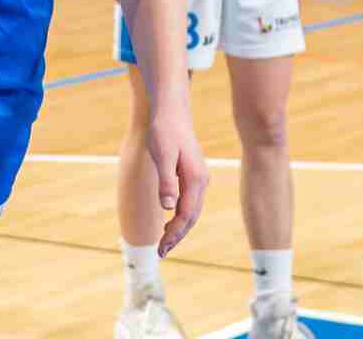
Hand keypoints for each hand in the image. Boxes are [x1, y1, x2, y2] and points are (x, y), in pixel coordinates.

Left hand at [148, 100, 207, 255]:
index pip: (186, 215)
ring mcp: (199, 177)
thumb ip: (166, 182)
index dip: (174, 234)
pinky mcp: (193, 174)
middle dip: (177, 236)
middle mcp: (201, 180)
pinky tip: (170, 222)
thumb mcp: (162, 155)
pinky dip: (181, 215)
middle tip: (161, 252)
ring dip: (179, 228)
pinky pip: (190, 201)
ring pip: (192, 210)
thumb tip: (168, 208)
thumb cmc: (164, 131)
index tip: (161, 248)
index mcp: (195, 178)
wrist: (171, 111)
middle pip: (192, 216)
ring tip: (164, 243)